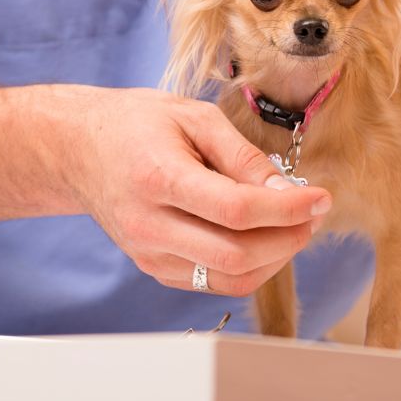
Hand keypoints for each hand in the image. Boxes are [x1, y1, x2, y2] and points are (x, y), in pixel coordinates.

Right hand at [44, 85, 331, 295]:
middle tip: (315, 212)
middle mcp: (150, 225)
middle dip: (289, 238)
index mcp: (159, 178)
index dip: (287, 210)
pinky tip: (264, 237)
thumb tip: (288, 191)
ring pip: (228, 279)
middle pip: (236, 255)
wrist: (80, 149)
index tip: (321, 198)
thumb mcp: (196, 117)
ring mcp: (149, 254)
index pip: (236, 211)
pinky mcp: (154, 268)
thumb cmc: (139, 124)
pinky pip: (212, 282)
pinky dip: (249, 266)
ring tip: (295, 224)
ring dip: (275, 258)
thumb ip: (243, 156)